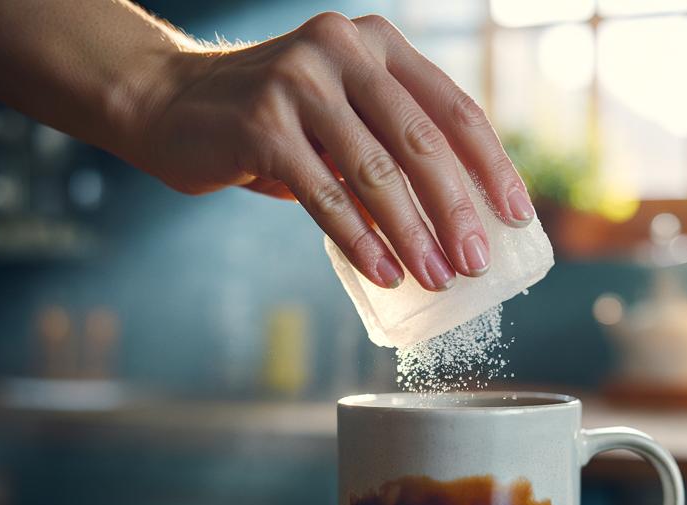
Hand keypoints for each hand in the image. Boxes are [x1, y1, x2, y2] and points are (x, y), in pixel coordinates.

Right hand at [137, 12, 534, 290]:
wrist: (168, 103)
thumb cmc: (272, 122)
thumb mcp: (341, 115)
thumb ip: (393, 144)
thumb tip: (462, 219)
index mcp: (378, 44)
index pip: (455, 109)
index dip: (492, 167)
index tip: (519, 217)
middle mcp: (343, 50)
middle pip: (423, 143)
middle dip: (457, 212)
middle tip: (478, 263)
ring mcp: (299, 83)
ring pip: (377, 173)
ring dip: (414, 235)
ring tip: (437, 279)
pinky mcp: (262, 125)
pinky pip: (326, 196)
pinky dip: (360, 241)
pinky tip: (384, 273)